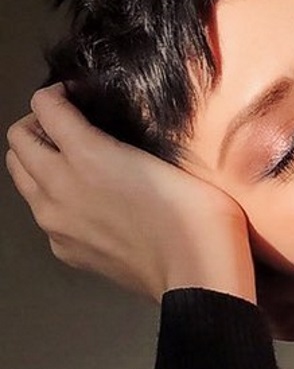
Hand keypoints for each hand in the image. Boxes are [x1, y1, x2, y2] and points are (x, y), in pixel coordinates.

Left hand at [6, 85, 255, 302]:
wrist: (199, 275)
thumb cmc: (197, 219)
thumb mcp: (168, 160)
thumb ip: (124, 145)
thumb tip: (112, 142)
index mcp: (87, 154)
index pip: (44, 105)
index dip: (60, 93)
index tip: (77, 96)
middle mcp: (59, 185)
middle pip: (19, 140)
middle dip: (39, 126)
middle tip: (67, 128)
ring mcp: (57, 222)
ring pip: (21, 178)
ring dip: (39, 163)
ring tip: (73, 165)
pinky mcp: (66, 250)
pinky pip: (43, 216)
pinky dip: (55, 202)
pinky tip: (89, 205)